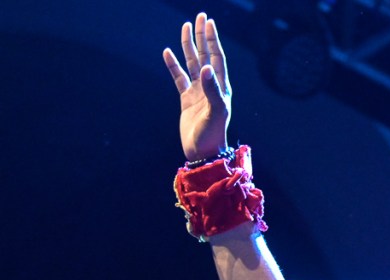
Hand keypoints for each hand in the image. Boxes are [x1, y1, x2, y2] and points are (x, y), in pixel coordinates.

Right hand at [163, 13, 231, 160]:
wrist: (203, 152)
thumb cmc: (213, 134)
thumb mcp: (215, 111)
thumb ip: (212, 90)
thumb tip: (204, 68)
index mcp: (221, 87)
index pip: (216, 57)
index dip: (212, 39)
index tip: (208, 22)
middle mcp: (211, 86)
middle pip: (205, 55)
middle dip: (202, 36)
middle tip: (200, 16)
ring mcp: (198, 92)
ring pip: (191, 63)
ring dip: (188, 45)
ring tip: (185, 28)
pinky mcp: (187, 100)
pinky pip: (179, 77)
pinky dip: (173, 65)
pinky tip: (168, 52)